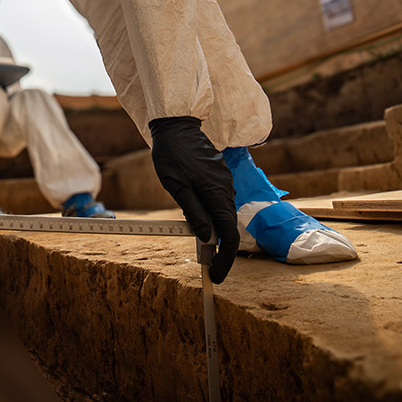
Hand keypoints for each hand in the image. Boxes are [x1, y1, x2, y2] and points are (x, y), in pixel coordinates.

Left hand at [148, 117, 237, 283]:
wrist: (177, 126)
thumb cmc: (172, 155)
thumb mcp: (177, 187)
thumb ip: (193, 212)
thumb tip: (206, 237)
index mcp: (217, 194)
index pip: (229, 235)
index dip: (225, 259)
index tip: (216, 275)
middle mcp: (226, 190)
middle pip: (229, 227)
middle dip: (220, 250)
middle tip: (207, 267)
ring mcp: (225, 182)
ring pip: (224, 215)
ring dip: (216, 232)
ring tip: (203, 249)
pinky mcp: (219, 177)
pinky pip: (220, 202)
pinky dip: (213, 216)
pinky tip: (201, 221)